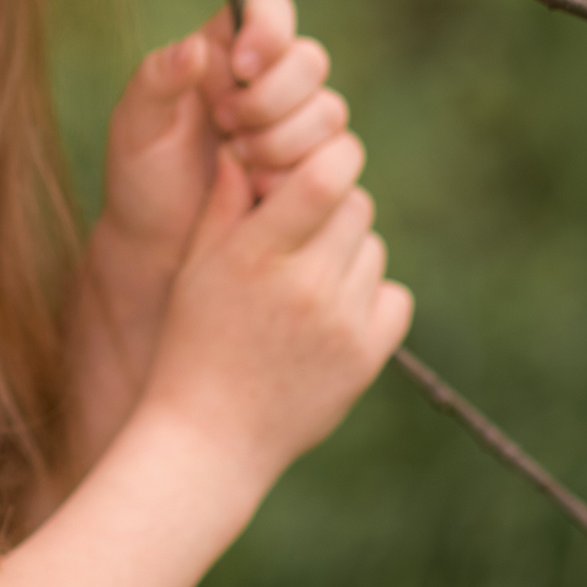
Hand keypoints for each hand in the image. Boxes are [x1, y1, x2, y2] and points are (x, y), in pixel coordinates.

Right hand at [139, 130, 413, 496]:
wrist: (210, 439)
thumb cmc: (192, 344)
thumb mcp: (195, 268)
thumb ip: (223, 204)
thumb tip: (243, 148)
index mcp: (257, 255)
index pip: (324, 179)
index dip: (327, 160)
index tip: (308, 169)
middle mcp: (306, 285)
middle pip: (355, 206)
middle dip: (331, 206)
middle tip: (299, 228)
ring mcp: (342, 323)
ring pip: (372, 249)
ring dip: (347, 252)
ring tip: (306, 279)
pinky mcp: (367, 357)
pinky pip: (394, 297)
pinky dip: (371, 295)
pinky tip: (333, 310)